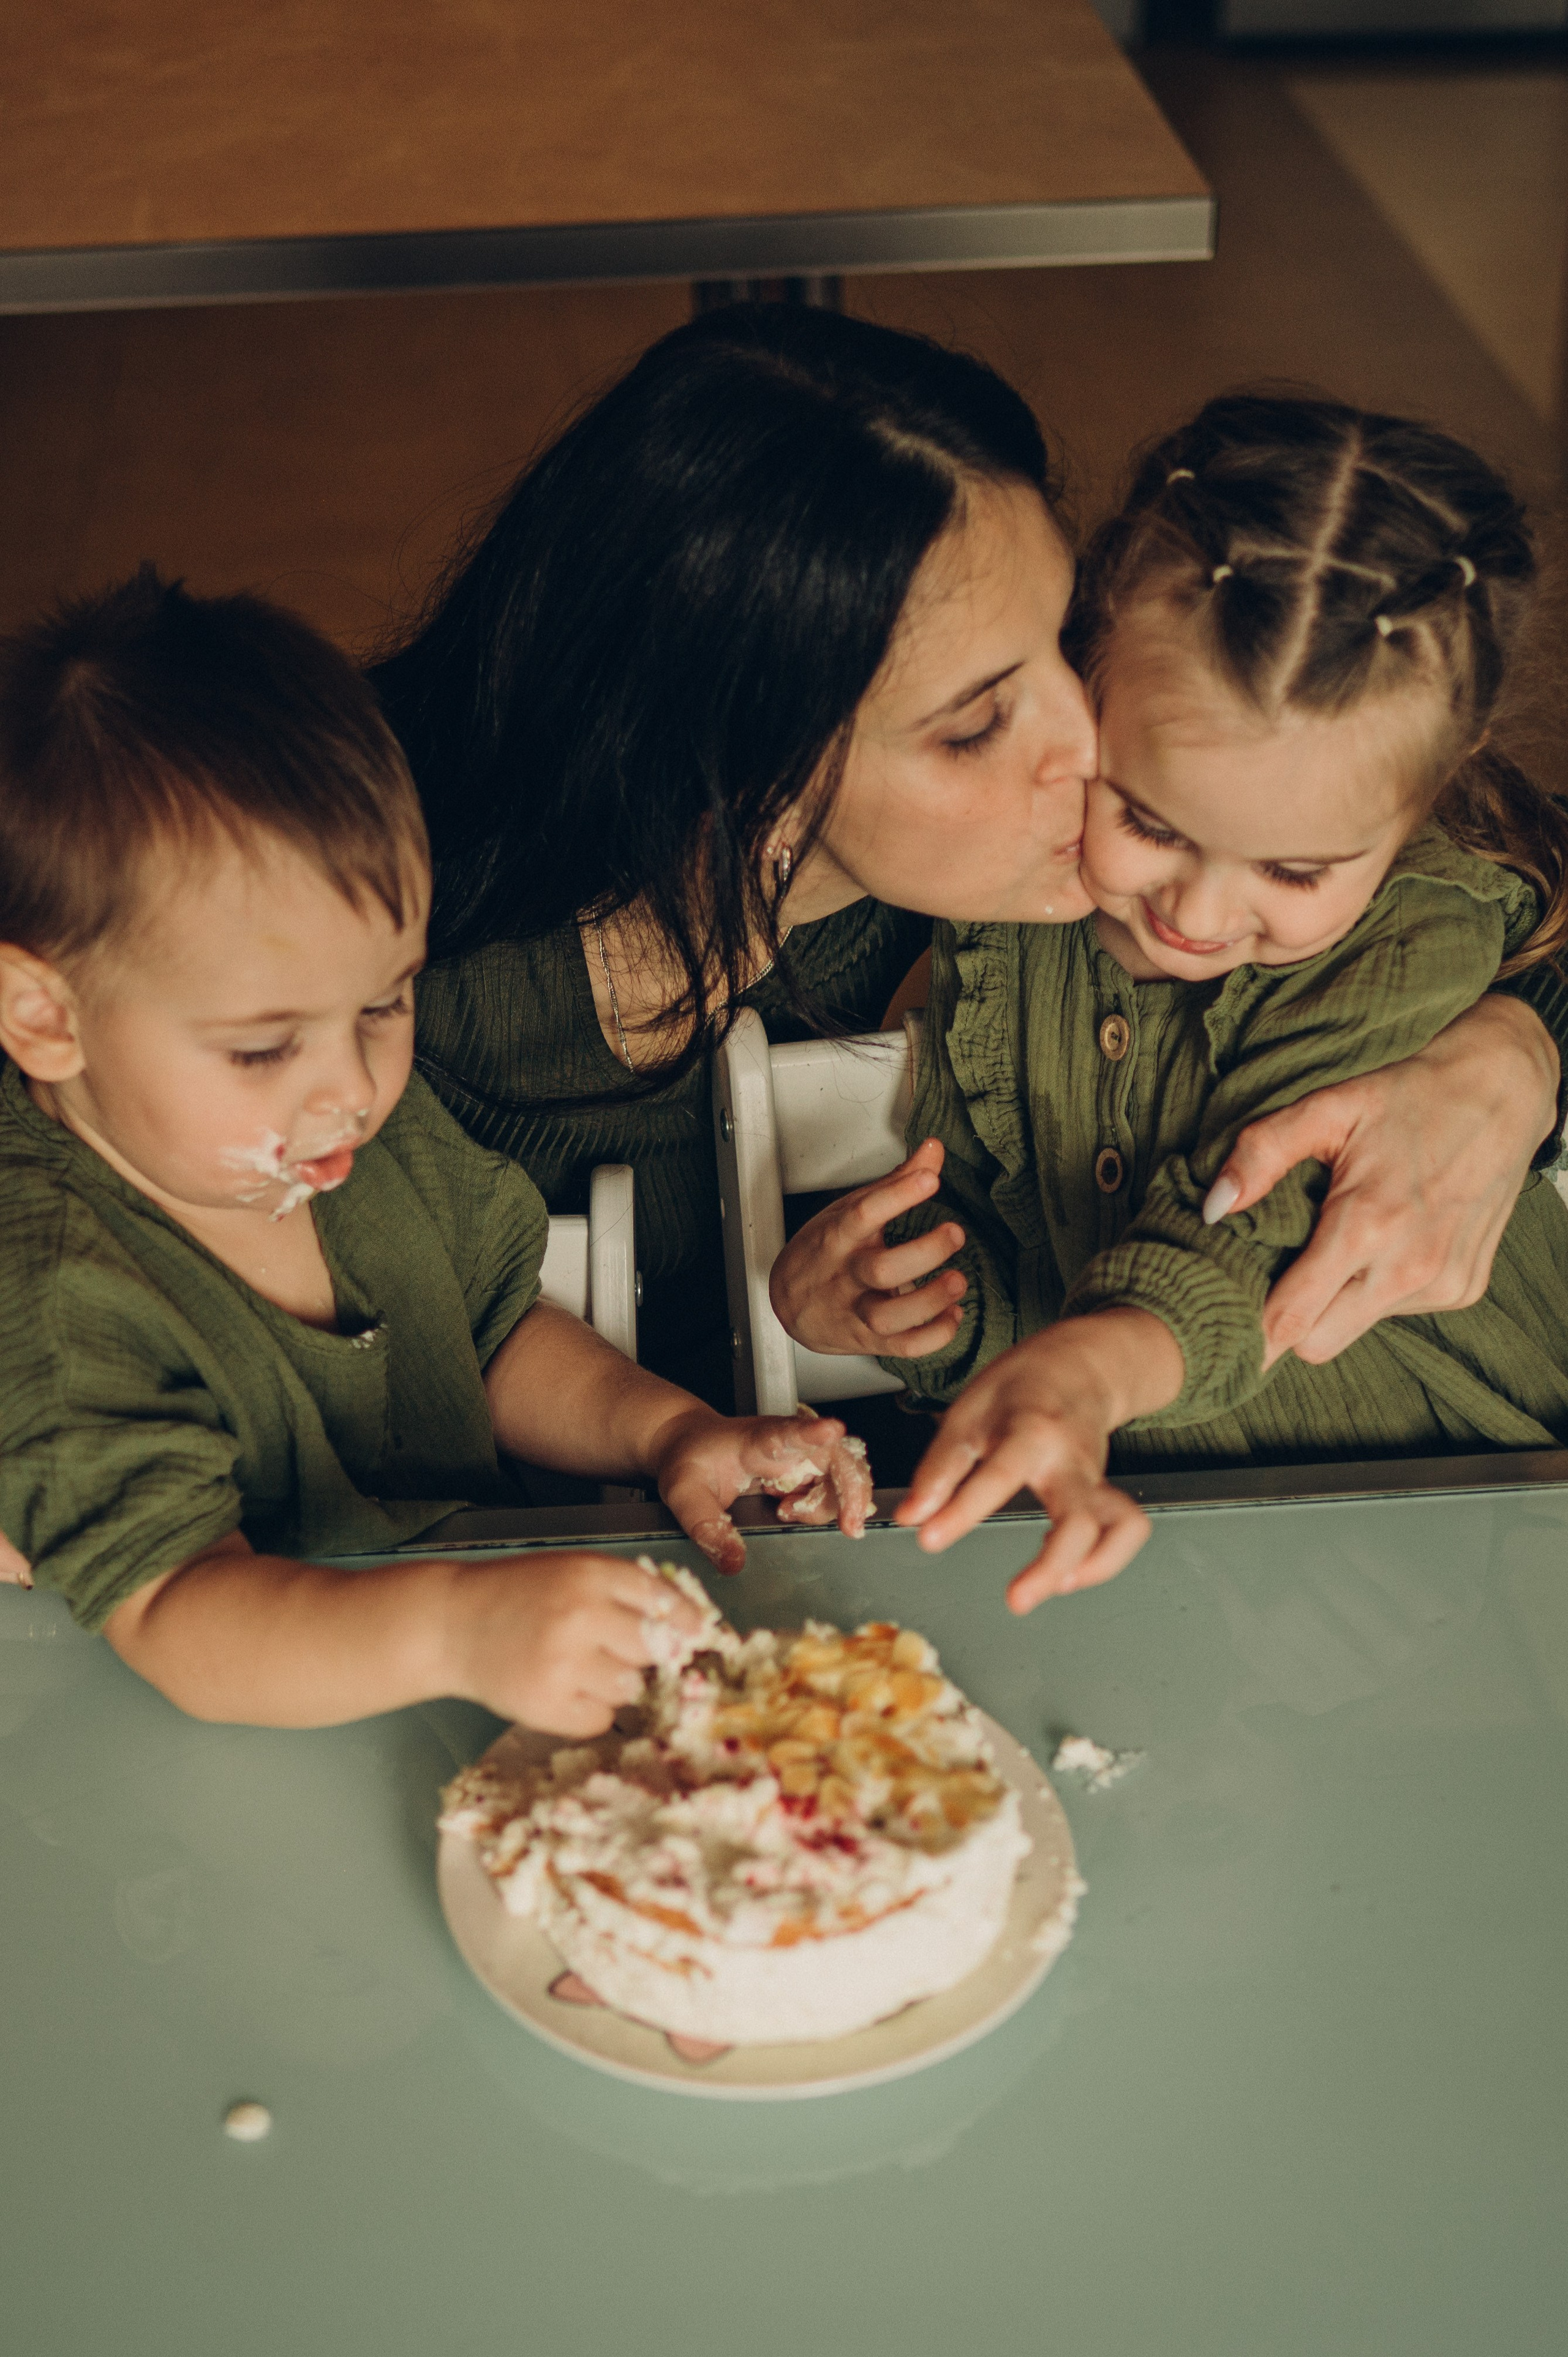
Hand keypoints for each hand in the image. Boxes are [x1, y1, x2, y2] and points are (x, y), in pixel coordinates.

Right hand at [447, 1551, 704, 1736]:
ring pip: (630, 1688)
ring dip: (616, 1683)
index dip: (684, 1620)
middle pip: (654, 1649)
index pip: (663, 1600)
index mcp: (591, 1574)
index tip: (695, 1633)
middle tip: (614, 1648)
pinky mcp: (546, 1705)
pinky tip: (561, 1688)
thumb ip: (623, 1589)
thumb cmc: (519, 1594)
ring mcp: (563, 1664)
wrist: (452, 1623)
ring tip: (579, 1666)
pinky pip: (600, 1719)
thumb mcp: (571, 1570)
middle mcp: (581, 1617)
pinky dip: (588, 1710)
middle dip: (643, 1652)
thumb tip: (689, 1624)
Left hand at [649, 1405, 874, 1573]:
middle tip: (851, 1524)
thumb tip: (734, 1562)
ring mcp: (800, 1456)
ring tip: (790, 1514)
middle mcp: (788, 1444)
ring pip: (841, 1474)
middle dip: (852, 1488)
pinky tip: (797, 1514)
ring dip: (834, 1503)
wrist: (689, 1443)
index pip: (788, 1433)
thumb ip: (707, 1526)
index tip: (831, 1431)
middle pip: (835, 1455)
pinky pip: (834, 1488)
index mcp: (756, 1441)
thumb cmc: (690, 1458)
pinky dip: (831, 1507)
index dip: (812, 1433)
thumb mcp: (684, 1493)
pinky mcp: (805, 1471)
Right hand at [768, 1138, 966, 1356]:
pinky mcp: (871, 1341)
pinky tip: (954, 1313)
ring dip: (930, 1301)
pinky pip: (904, 1348)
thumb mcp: (850, 1211)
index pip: (863, 1214)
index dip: (898, 1196)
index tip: (929, 1178)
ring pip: (890, 1317)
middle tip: (955, 1233)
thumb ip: (895, 1182)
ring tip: (959, 1281)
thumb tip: (933, 1150)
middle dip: (924, 1253)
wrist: (790, 1304)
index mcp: (838, 1238)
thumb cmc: (825, 1252)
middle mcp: (845, 1277)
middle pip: (881, 1270)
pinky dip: (935, 1336)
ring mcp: (856, 1312)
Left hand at [893, 1309, 1177, 1610]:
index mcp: (1030, 1430)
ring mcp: (1096, 1477)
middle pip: (1079, 1517)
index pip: (998, 1476)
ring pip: (1117, 1526)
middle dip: (1052, 1565)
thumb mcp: (967, 1413)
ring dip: (1093, 1567)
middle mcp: (1071, 1458)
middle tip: (1016, 1600)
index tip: (929, 1539)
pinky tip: (1068, 1573)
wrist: (1080, 1363)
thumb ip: (940, 1468)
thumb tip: (912, 1517)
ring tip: (1050, 1588)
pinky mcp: (1107, 1491)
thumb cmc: (1019, 1387)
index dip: (961, 1512)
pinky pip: (1125, 1529)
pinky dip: (1105, 1558)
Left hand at [1204, 996, 1558, 1367]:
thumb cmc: (1408, 1099)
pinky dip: (1378, 1289)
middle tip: (1277, 1275)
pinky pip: (1398, 1312)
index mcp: (1367, 1226)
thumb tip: (1212, 1209)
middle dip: (1289, 1321)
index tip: (1225, 1316)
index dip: (1251, 1327)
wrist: (1500, 1095)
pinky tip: (1387, 1241)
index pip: (1291, 1320)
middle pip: (1317, 1345)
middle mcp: (1409, 1268)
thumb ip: (1261, 1154)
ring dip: (1337, 1301)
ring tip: (1343, 1240)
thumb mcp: (1326, 1108)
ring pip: (1356, 1328)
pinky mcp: (1464, 1289)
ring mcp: (1442, 1284)